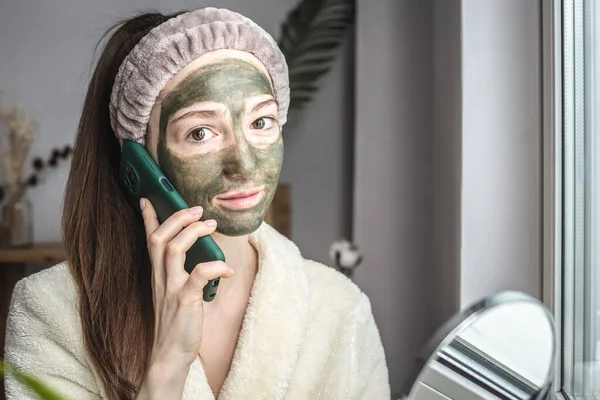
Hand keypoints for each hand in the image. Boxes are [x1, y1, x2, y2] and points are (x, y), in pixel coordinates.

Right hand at [135, 198, 233, 398]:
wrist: (169, 355)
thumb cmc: (176, 322)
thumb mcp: (174, 292)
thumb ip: (181, 273)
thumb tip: (199, 254)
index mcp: (158, 274)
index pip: (149, 239)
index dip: (149, 217)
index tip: (148, 198)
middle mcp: (161, 278)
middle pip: (160, 238)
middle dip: (177, 217)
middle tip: (197, 209)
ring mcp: (171, 289)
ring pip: (174, 249)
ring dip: (193, 232)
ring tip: (211, 226)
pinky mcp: (185, 301)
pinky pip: (199, 275)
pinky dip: (215, 266)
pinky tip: (227, 268)